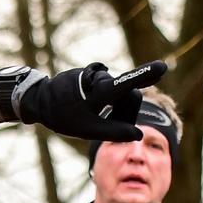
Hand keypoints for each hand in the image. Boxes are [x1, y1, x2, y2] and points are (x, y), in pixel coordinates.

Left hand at [16, 60, 166, 143]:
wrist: (41, 100)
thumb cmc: (63, 116)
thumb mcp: (88, 130)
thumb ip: (114, 133)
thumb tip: (138, 135)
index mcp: (99, 90)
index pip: (126, 83)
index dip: (145, 76)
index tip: (162, 67)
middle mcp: (101, 78)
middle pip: (128, 95)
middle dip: (125, 111)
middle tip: (107, 125)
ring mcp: (98, 75)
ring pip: (120, 92)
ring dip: (115, 106)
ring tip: (92, 114)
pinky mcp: (94, 76)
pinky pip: (110, 89)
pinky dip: (107, 101)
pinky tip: (88, 107)